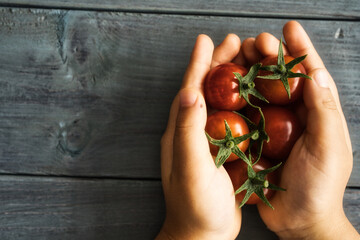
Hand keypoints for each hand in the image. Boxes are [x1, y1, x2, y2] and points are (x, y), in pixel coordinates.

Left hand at [156, 34, 245, 239]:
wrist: (202, 234)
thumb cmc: (195, 206)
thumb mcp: (191, 167)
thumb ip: (188, 130)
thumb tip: (190, 91)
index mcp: (181, 131)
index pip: (190, 89)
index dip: (199, 64)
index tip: (206, 41)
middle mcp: (190, 132)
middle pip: (204, 90)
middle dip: (217, 65)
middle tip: (232, 43)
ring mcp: (205, 141)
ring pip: (218, 102)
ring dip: (230, 80)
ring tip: (244, 61)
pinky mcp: (220, 152)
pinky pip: (230, 119)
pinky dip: (240, 102)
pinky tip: (252, 96)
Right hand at [243, 21, 358, 238]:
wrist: (299, 220)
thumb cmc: (321, 187)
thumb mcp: (329, 149)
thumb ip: (324, 113)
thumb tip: (316, 74)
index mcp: (317, 113)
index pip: (310, 74)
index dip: (300, 50)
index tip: (288, 29)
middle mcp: (295, 116)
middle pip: (281, 78)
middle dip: (269, 56)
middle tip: (255, 42)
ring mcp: (273, 127)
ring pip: (260, 92)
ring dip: (250, 72)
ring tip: (238, 56)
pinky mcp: (255, 140)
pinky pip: (244, 115)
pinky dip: (236, 100)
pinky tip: (225, 88)